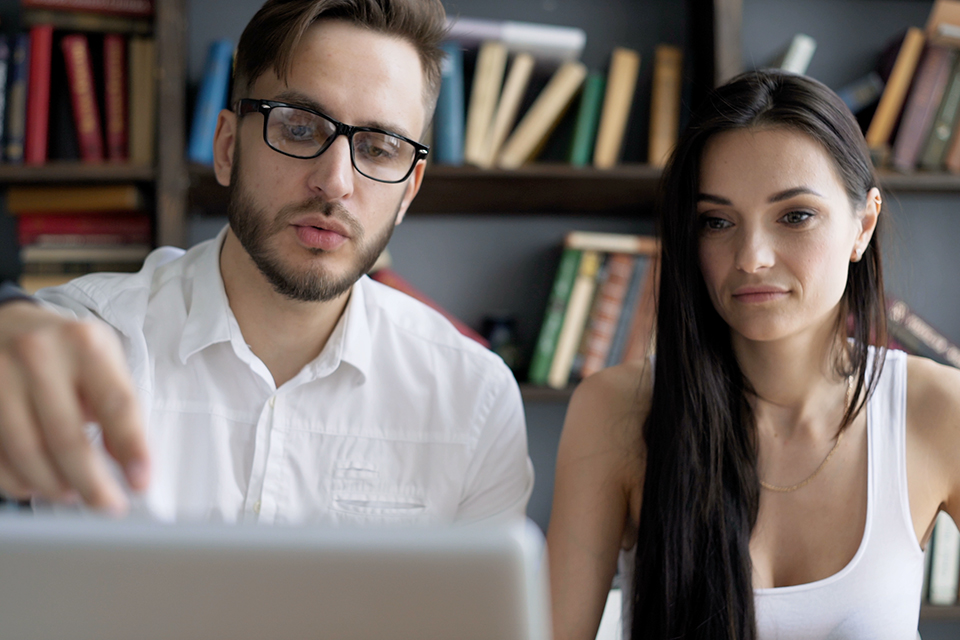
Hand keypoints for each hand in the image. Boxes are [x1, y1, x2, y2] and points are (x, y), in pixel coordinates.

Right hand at [0, 301, 148, 512]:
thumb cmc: (65, 349)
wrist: (6, 323)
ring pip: (27, 453)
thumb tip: (127, 461)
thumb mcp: (101, 359)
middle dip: (92, 483)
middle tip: (109, 504)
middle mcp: (38, 357)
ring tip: (74, 494)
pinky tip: (39, 485)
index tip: (141, 482)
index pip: (115, 404)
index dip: (132, 448)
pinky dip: (20, 481)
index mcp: (84, 344)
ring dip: (54, 486)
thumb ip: (115, 404)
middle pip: (67, 438)